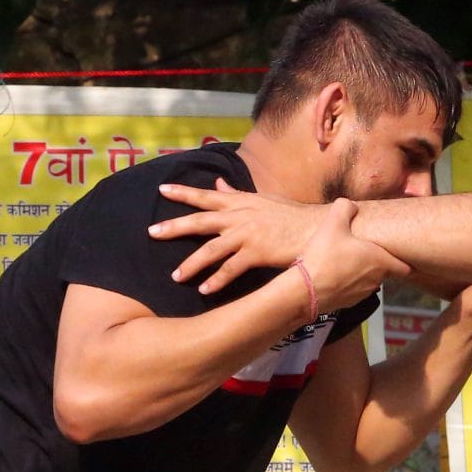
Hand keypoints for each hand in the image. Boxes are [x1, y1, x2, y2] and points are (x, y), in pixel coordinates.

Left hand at [152, 179, 323, 293]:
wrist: (318, 228)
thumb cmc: (292, 215)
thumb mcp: (263, 199)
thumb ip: (237, 193)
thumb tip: (218, 182)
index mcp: (241, 202)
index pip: (207, 195)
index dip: (183, 193)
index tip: (162, 189)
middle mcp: (240, 216)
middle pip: (201, 221)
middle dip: (174, 227)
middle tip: (152, 233)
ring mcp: (248, 234)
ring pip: (212, 249)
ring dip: (191, 264)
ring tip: (176, 276)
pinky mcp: (258, 253)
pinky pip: (232, 269)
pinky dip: (217, 280)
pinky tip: (204, 290)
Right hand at [297, 195, 408, 307]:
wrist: (305, 291)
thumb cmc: (324, 258)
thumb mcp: (333, 223)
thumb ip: (345, 208)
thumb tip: (350, 205)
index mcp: (380, 261)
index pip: (406, 268)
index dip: (406, 261)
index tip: (405, 256)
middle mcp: (375, 280)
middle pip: (385, 271)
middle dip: (378, 261)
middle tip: (366, 249)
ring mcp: (362, 294)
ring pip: (368, 280)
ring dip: (362, 272)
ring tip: (346, 260)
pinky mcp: (348, 303)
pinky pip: (353, 290)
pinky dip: (348, 282)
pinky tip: (333, 273)